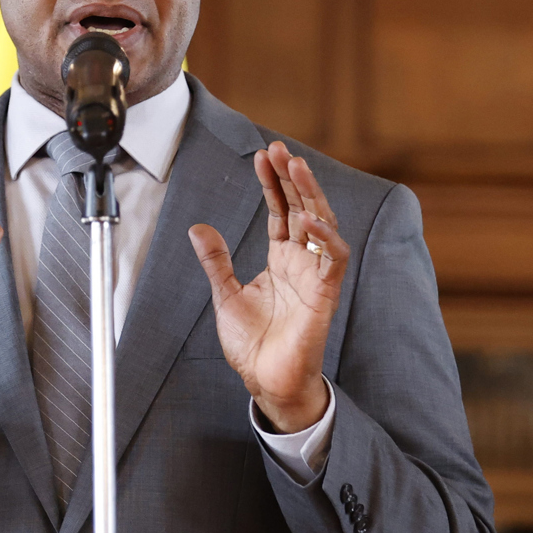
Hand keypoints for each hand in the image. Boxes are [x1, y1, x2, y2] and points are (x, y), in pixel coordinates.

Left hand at [188, 142, 348, 432]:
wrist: (267, 382)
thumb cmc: (253, 344)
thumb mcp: (225, 294)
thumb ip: (216, 261)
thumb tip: (198, 228)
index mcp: (281, 258)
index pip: (281, 209)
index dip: (273, 182)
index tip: (262, 155)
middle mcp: (302, 261)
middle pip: (303, 207)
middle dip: (293, 177)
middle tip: (279, 149)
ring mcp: (315, 276)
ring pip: (322, 223)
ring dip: (310, 194)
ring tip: (295, 166)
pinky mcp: (325, 296)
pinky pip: (333, 261)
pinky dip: (326, 239)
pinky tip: (311, 219)